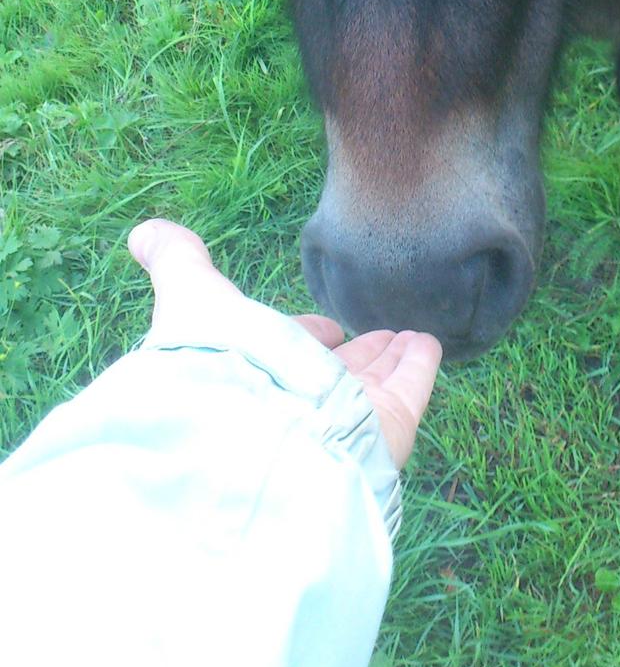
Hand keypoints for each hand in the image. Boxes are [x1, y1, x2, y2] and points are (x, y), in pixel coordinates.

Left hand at [128, 219, 441, 468]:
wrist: (251, 434)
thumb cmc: (217, 361)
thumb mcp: (191, 297)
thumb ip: (177, 265)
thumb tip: (143, 232)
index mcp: (256, 375)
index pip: (284, 354)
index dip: (301, 336)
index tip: (322, 325)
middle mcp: (298, 402)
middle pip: (332, 373)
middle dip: (353, 353)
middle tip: (377, 333)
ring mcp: (344, 417)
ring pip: (372, 382)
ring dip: (389, 356)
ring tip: (409, 334)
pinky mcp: (386, 427)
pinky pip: (409, 390)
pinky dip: (419, 366)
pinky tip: (429, 345)